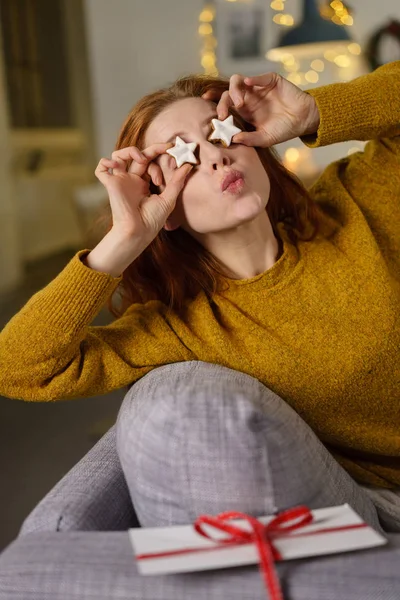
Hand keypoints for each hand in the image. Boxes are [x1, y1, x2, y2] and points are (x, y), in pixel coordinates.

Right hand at [95, 144, 192, 242]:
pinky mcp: (111, 184)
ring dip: (130, 151)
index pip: (150, 162)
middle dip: (152, 150)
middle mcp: (132, 180)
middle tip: (164, 148)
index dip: (160, 159)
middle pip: (137, 156)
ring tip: (141, 158)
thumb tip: (188, 165)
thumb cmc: (152, 220)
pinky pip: (101, 169)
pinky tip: (116, 164)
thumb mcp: (169, 199)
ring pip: (119, 156)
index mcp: (144, 184)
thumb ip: (177, 182)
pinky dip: (105, 162)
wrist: (138, 232)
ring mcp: (121, 181)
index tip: (173, 154)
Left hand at [202, 72, 319, 147]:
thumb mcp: (265, 139)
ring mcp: (258, 88)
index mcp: (244, 111)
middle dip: (223, 102)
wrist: (303, 120)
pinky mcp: (270, 80)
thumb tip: (232, 139)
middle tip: (223, 114)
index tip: (204, 103)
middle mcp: (248, 98)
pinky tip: (249, 83)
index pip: (225, 104)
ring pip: (238, 81)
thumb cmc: (283, 130)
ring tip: (239, 102)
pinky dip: (252, 79)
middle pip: (228, 93)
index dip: (214, 102)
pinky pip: (258, 77)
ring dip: (234, 90)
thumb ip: (249, 139)